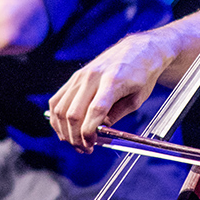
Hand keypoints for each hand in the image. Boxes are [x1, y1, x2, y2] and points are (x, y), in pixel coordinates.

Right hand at [48, 32, 171, 152]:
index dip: (89, 132)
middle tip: (84, 148)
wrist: (138, 50)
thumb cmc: (141, 74)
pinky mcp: (75, 77)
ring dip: (64, 130)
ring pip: (60, 108)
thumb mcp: (137, 99)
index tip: (91, 145)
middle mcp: (93, 76)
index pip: (95, 110)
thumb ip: (116, 115)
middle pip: (73, 113)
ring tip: (75, 141)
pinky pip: (57, 100)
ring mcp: (81, 75)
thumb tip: (99, 132)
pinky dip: (57, 117)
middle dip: (75, 137)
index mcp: (113, 80)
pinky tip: (66, 128)